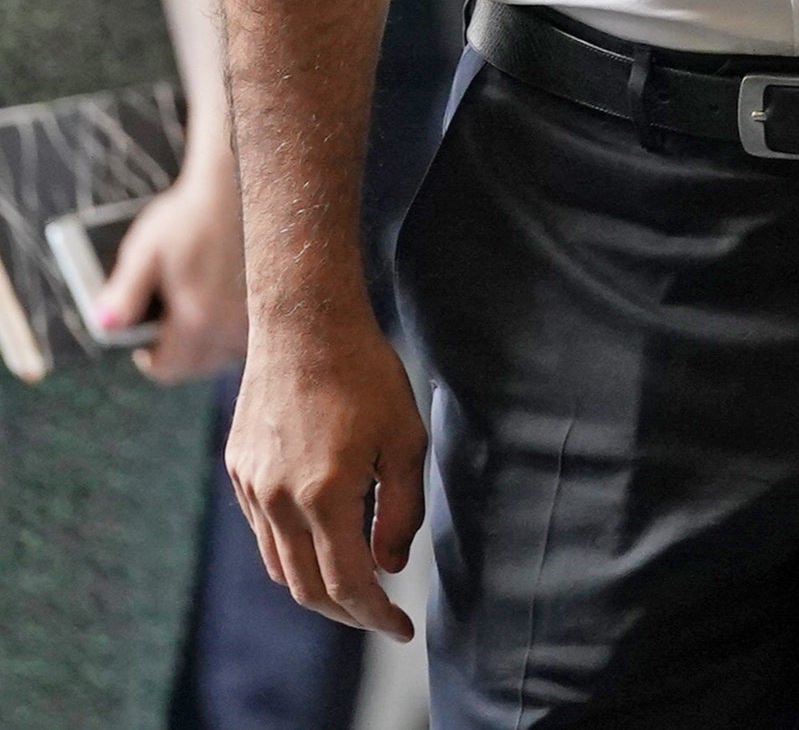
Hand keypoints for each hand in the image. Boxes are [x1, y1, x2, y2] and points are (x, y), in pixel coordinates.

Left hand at [97, 164, 246, 382]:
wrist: (250, 182)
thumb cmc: (192, 213)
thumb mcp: (147, 249)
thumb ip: (124, 293)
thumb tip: (104, 326)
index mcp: (197, 319)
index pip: (168, 369)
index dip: (150, 358)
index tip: (144, 340)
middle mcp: (235, 325)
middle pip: (201, 366)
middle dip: (181, 352)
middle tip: (171, 321)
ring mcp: (263, 315)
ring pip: (231, 352)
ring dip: (214, 342)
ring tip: (201, 308)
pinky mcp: (282, 301)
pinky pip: (257, 334)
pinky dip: (241, 328)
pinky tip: (232, 297)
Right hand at [226, 311, 427, 637]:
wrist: (305, 325)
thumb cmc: (366, 376)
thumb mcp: (405, 441)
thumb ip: (400, 512)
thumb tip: (388, 566)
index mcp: (323, 495)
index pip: (347, 584)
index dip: (375, 615)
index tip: (401, 629)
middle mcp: (277, 500)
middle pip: (306, 588)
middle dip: (346, 612)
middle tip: (380, 616)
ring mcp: (251, 487)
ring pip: (279, 564)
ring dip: (316, 585)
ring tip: (355, 584)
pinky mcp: (238, 470)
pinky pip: (263, 530)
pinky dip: (293, 549)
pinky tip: (323, 538)